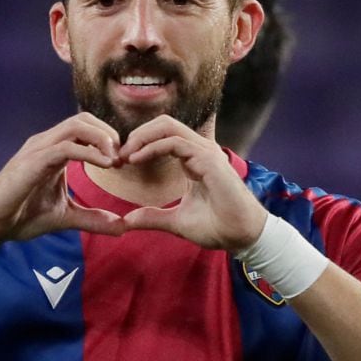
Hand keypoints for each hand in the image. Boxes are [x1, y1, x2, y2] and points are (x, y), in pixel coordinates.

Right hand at [0, 113, 125, 242]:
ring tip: (114, 161)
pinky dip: (90, 152)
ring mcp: (39, 149)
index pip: (86, 128)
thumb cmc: (22, 215)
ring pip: (77, 125)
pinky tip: (104, 166)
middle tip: (121, 160)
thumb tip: (122, 227)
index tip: (122, 163)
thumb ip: (93, 219)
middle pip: (84, 119)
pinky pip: (66, 146)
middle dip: (109, 134)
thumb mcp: (66, 218)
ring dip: (102, 139)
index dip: (108, 140)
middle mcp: (46, 143)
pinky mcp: (34, 161)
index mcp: (54, 150)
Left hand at [118, 115, 266, 250]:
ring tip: (124, 155)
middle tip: (118, 154)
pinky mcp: (208, 159)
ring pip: (168, 126)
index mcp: (193, 160)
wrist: (241, 236)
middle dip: (137, 135)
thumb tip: (127, 220)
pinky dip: (152, 147)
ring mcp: (205, 152)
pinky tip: (136, 159)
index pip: (163, 136)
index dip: (139, 144)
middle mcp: (199, 151)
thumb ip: (152, 217)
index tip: (120, 162)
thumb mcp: (176, 222)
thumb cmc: (217, 227)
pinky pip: (175, 142)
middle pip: (163, 124)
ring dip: (141, 137)